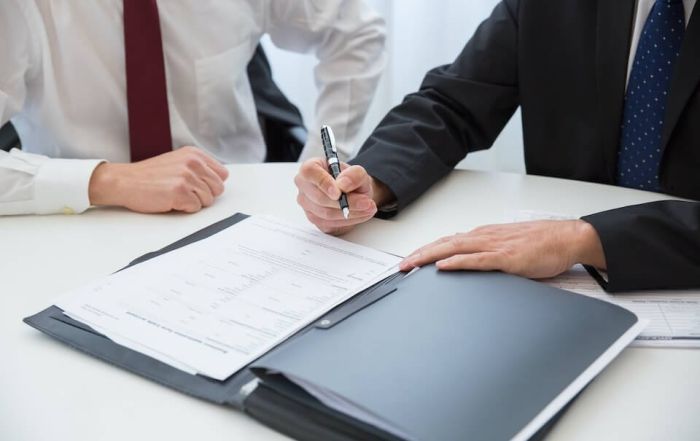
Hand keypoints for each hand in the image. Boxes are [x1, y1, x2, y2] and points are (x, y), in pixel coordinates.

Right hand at [88, 146, 228, 212]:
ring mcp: (187, 177)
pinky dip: (184, 209)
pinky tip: (170, 201)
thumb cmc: (149, 176)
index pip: (222, 174)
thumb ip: (198, 168)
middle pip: (218, 189)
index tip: (198, 186)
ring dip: (193, 202)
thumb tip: (218, 182)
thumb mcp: (178, 162)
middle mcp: (193, 163)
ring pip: (208, 200)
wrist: (125, 181)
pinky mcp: (180, 192)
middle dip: (204, 195)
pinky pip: (195, 208)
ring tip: (175, 195)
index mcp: (194, 154)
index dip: (211, 184)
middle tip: (185, 193)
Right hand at [294, 158, 391, 234]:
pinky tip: (360, 214)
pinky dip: (349, 221)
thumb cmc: (350, 181)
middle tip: (366, 202)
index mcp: (310, 168)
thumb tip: (343, 185)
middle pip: (319, 198)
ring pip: (326, 214)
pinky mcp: (315, 220)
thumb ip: (353, 174)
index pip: (309, 172)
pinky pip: (331, 224)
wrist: (354, 193)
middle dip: (346, 202)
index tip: (339, 192)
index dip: (324, 183)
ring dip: (351, 213)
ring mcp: (307, 205)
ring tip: (368, 208)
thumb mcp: (358, 172)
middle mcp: (304, 186)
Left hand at [399, 220, 605, 278]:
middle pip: (444, 243)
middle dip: (419, 255)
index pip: (448, 242)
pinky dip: (457, 262)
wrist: (567, 238)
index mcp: (484, 235)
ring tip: (411, 265)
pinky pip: (477, 260)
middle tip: (400, 266)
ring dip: (429, 256)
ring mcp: (494, 246)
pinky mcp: (506, 258)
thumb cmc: (542, 244)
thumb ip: (489, 254)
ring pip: (454, 248)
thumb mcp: (508, 247)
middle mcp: (484, 237)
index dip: (426, 250)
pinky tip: (443, 266)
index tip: (410, 260)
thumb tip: (471, 264)